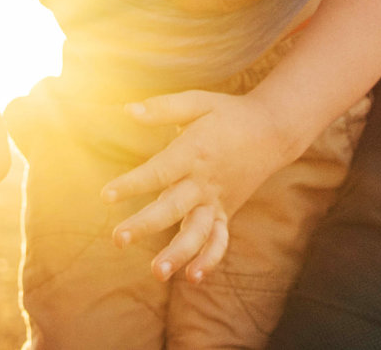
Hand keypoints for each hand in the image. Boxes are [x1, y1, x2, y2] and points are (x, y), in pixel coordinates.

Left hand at [101, 90, 294, 282]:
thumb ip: (163, 108)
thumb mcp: (198, 102)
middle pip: (173, 208)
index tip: (107, 195)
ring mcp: (218, 201)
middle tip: (118, 239)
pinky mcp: (226, 212)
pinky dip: (209, 259)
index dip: (133, 184)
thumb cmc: (228, 114)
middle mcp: (205, 181)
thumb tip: (127, 110)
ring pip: (198, 232)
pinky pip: (220, 240)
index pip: (159, 172)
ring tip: (157, 272)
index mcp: (194, 152)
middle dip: (145, 224)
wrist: (273, 131)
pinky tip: (192, 277)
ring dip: (178, 253)